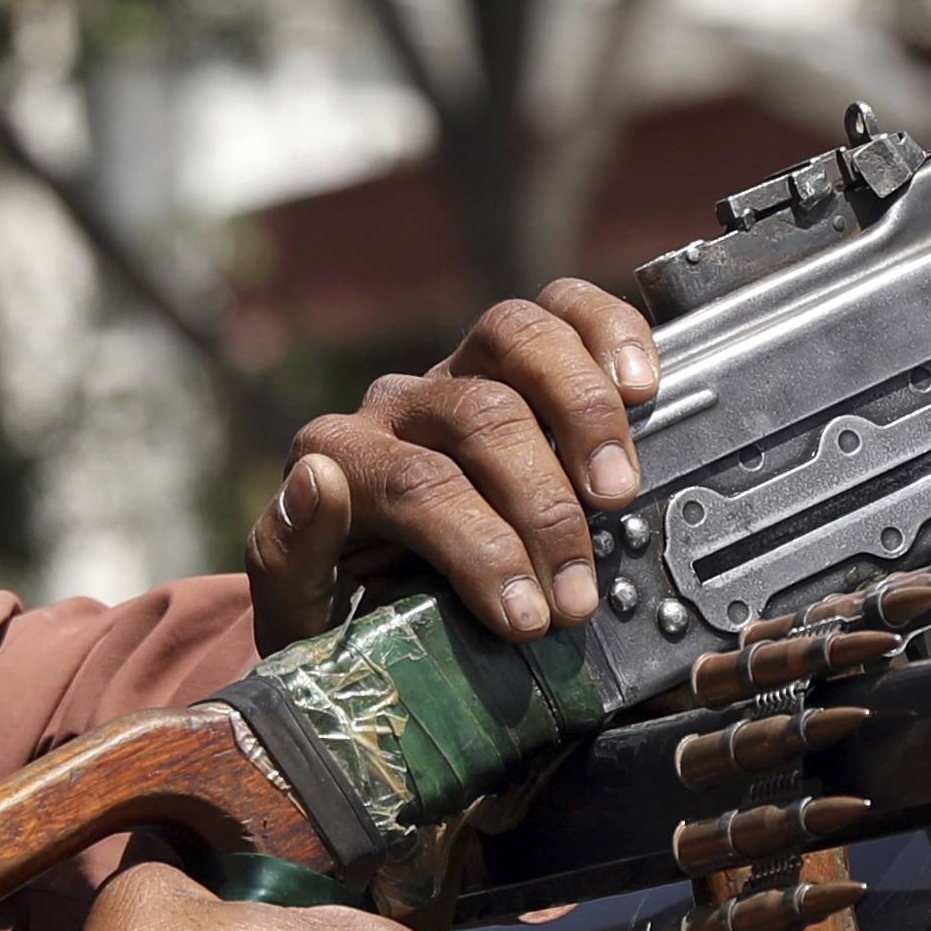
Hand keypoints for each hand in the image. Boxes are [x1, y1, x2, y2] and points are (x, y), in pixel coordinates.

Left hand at [252, 274, 664, 650]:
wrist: (378, 601)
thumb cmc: (347, 614)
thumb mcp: (299, 611)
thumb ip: (288, 552)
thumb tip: (317, 480)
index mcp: (340, 458)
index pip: (417, 484)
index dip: (481, 549)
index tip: (529, 620)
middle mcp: (399, 404)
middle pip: (480, 416)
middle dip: (543, 509)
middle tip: (579, 593)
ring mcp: (460, 369)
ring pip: (515, 338)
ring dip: (581, 413)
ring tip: (618, 491)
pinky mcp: (518, 359)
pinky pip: (561, 310)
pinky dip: (607, 332)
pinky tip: (642, 384)